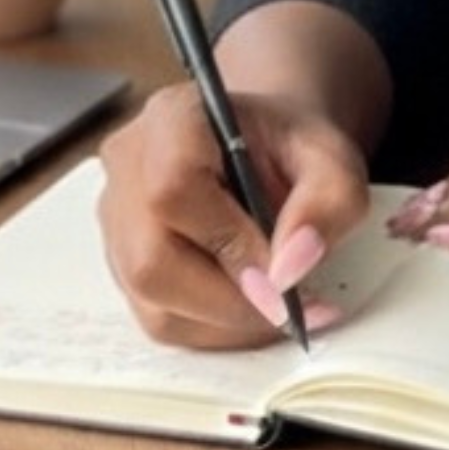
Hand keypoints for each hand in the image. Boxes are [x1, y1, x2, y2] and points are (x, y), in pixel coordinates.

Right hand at [98, 82, 370, 347]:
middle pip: (150, 263)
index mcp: (172, 120)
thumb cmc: (289, 149)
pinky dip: (214, 329)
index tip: (282, 271)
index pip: (173, 188)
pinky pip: (159, 318)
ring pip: (151, 303)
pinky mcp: (121, 264)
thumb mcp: (333, 160)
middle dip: (230, 301)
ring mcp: (116, 220)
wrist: (261, 150)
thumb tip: (290, 268)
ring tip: (280, 307)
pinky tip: (254, 310)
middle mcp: (127, 168)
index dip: (229, 243)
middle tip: (289, 305)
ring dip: (226, 323)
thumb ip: (328, 204)